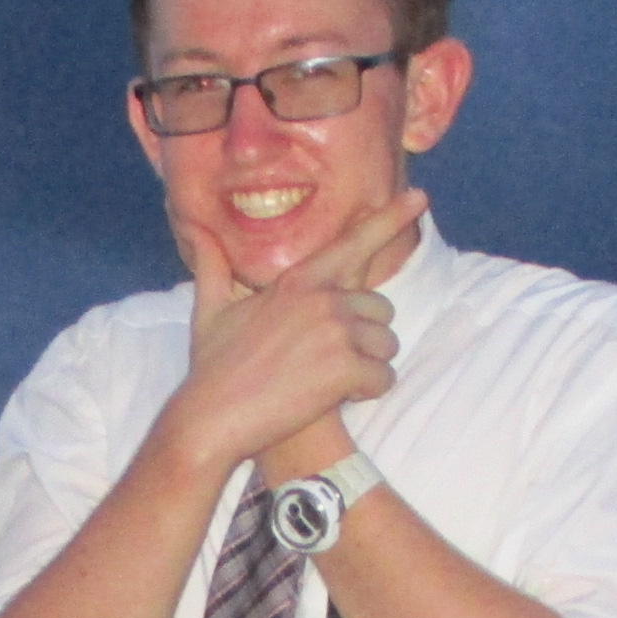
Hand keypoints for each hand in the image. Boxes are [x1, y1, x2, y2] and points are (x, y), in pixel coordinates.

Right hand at [158, 189, 426, 483]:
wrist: (212, 419)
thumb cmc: (211, 369)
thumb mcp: (209, 310)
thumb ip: (212, 267)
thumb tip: (197, 230)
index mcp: (298, 280)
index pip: (354, 244)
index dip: (390, 217)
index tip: (420, 198)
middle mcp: (323, 298)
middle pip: (381, 308)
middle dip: (365, 337)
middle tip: (331, 362)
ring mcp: (337, 332)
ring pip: (387, 345)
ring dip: (368, 366)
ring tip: (332, 382)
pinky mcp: (346, 368)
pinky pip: (384, 378)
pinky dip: (368, 392)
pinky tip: (338, 400)